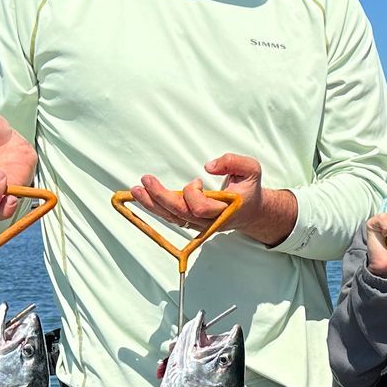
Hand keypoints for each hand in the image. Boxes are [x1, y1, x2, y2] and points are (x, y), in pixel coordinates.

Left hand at [128, 154, 261, 235]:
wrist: (251, 212)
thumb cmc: (249, 189)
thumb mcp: (251, 169)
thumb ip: (233, 162)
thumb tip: (208, 166)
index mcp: (226, 209)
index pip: (200, 208)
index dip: (192, 194)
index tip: (196, 180)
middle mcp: (210, 221)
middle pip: (180, 213)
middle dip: (161, 196)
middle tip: (145, 180)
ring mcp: (200, 224)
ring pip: (172, 217)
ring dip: (151, 204)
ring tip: (135, 190)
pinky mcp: (191, 223)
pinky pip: (171, 217)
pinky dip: (155, 207)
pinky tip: (142, 197)